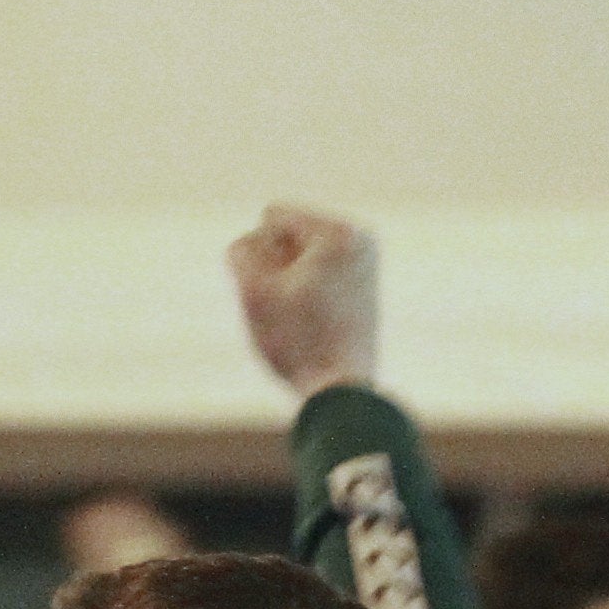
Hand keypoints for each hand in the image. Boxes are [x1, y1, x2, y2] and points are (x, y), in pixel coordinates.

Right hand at [229, 207, 378, 400]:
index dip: (261, 256)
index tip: (283, 292)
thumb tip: (253, 244)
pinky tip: (316, 319)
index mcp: (338, 232)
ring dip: (288, 280)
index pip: (272, 218)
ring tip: (305, 315)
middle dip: (277, 266)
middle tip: (295, 308)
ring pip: (298, 256)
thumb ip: (241, 251)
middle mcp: (360, 238)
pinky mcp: (364, 282)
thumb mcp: (252, 291)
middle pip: (288, 235)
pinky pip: (315, 272)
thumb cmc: (297, 341)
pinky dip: (305, 290)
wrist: (340, 389)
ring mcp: (367, 260)